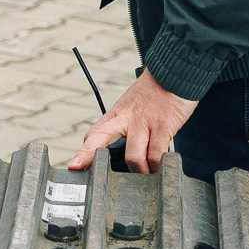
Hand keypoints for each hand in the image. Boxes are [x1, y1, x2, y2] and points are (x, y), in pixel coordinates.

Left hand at [70, 69, 196, 172]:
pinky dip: (157, 166)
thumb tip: (121, 151)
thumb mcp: (132, 105)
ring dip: (139, 172)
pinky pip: (156, 155)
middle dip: (87, 155)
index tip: (73, 167)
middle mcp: (126, 118)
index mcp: (117, 114)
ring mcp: (144, 123)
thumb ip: (124, 125)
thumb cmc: (154, 92)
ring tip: (146, 175)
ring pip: (132, 157)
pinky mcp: (163, 126)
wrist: (175, 72)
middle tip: (77, 169)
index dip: (83, 152)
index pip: (94, 134)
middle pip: (100, 136)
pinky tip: (160, 168)